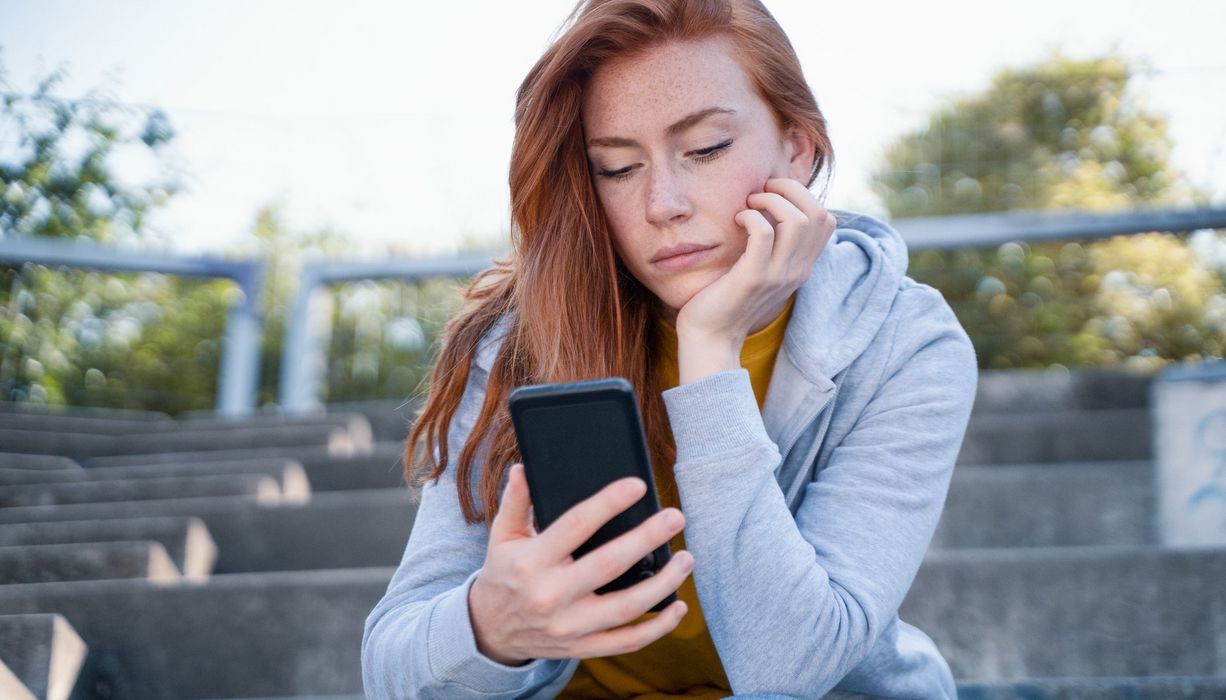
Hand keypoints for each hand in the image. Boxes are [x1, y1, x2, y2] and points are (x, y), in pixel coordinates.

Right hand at [468, 463, 693, 664]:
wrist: (489, 630)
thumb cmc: (504, 573)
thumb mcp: (502, 535)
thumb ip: (516, 501)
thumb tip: (525, 467)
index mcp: (532, 561)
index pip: (576, 526)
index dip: (609, 503)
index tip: (637, 485)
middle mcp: (551, 596)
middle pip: (609, 565)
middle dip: (646, 539)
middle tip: (675, 517)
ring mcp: (569, 626)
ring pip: (626, 607)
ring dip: (662, 583)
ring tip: (686, 559)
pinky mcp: (582, 647)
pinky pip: (626, 642)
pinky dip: (657, 628)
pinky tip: (678, 607)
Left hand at [673, 177, 835, 375]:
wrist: (711, 337)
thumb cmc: (729, 297)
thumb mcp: (762, 270)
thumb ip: (774, 246)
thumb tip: (771, 206)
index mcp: (802, 267)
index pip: (827, 221)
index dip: (804, 197)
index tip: (775, 195)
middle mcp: (797, 271)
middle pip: (817, 214)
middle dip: (790, 190)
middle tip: (762, 191)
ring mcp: (777, 275)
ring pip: (796, 221)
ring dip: (771, 200)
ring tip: (749, 203)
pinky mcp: (752, 278)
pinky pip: (761, 233)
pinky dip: (750, 216)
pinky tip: (736, 220)